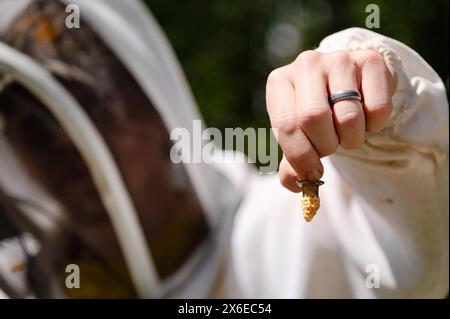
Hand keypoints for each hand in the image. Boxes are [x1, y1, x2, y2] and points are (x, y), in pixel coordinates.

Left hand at [265, 49, 396, 191]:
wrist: (348, 83)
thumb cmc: (317, 114)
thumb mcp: (299, 135)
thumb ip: (293, 162)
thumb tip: (295, 184)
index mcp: (279, 83)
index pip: (286, 125)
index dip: (300, 156)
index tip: (311, 174)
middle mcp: (306, 64)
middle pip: (314, 118)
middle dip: (325, 145)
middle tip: (330, 147)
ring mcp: (338, 59)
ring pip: (348, 116)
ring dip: (351, 138)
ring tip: (346, 131)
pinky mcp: (370, 60)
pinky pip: (377, 109)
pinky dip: (374, 125)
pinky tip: (365, 115)